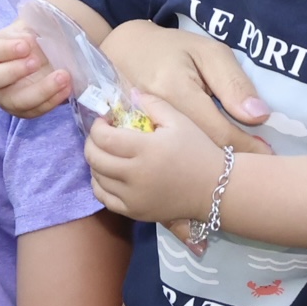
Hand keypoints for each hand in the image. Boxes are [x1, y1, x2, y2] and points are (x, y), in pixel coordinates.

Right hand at [0, 22, 73, 117]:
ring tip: (62, 76)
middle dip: (14, 71)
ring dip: (40, 90)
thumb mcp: (35, 25)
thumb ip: (36, 22)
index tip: (27, 45)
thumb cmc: (37, 37)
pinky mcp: (22, 110)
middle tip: (36, 62)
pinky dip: (51, 101)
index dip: (6, 49)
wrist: (49, 53)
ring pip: (14, 100)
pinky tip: (67, 88)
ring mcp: (5, 96)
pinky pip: (34, 111)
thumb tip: (39, 25)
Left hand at [85, 90, 225, 224]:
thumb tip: (131, 94)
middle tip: (101, 135)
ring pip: (97, 178)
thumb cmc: (199, 150)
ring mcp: (132, 196)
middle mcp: (134, 175)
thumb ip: (154, 104)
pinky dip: (101, 184)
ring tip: (107, 153)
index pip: (104, 138)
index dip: (97, 127)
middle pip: (95, 158)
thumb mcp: (181, 121)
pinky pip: (105, 198)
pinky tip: (110, 175)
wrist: (215, 187)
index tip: (105, 120)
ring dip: (96, 163)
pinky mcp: (134, 211)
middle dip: (91, 143)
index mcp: (146, 149)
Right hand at [102, 21, 275, 152]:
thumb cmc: (172, 49)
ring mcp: (135, 133)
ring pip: (180, 159)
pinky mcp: (129, 142)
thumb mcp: (208, 53)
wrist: (123, 50)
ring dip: (208, 166)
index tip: (267, 155)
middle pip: (199, 151)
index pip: (218, 131)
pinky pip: (163, 158)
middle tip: (254, 168)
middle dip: (228, 161)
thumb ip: (233, 83)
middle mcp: (152, 116)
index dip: (245, 146)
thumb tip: (259, 116)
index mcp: (175, 91)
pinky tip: (201, 164)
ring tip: (232, 170)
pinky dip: (185, 162)